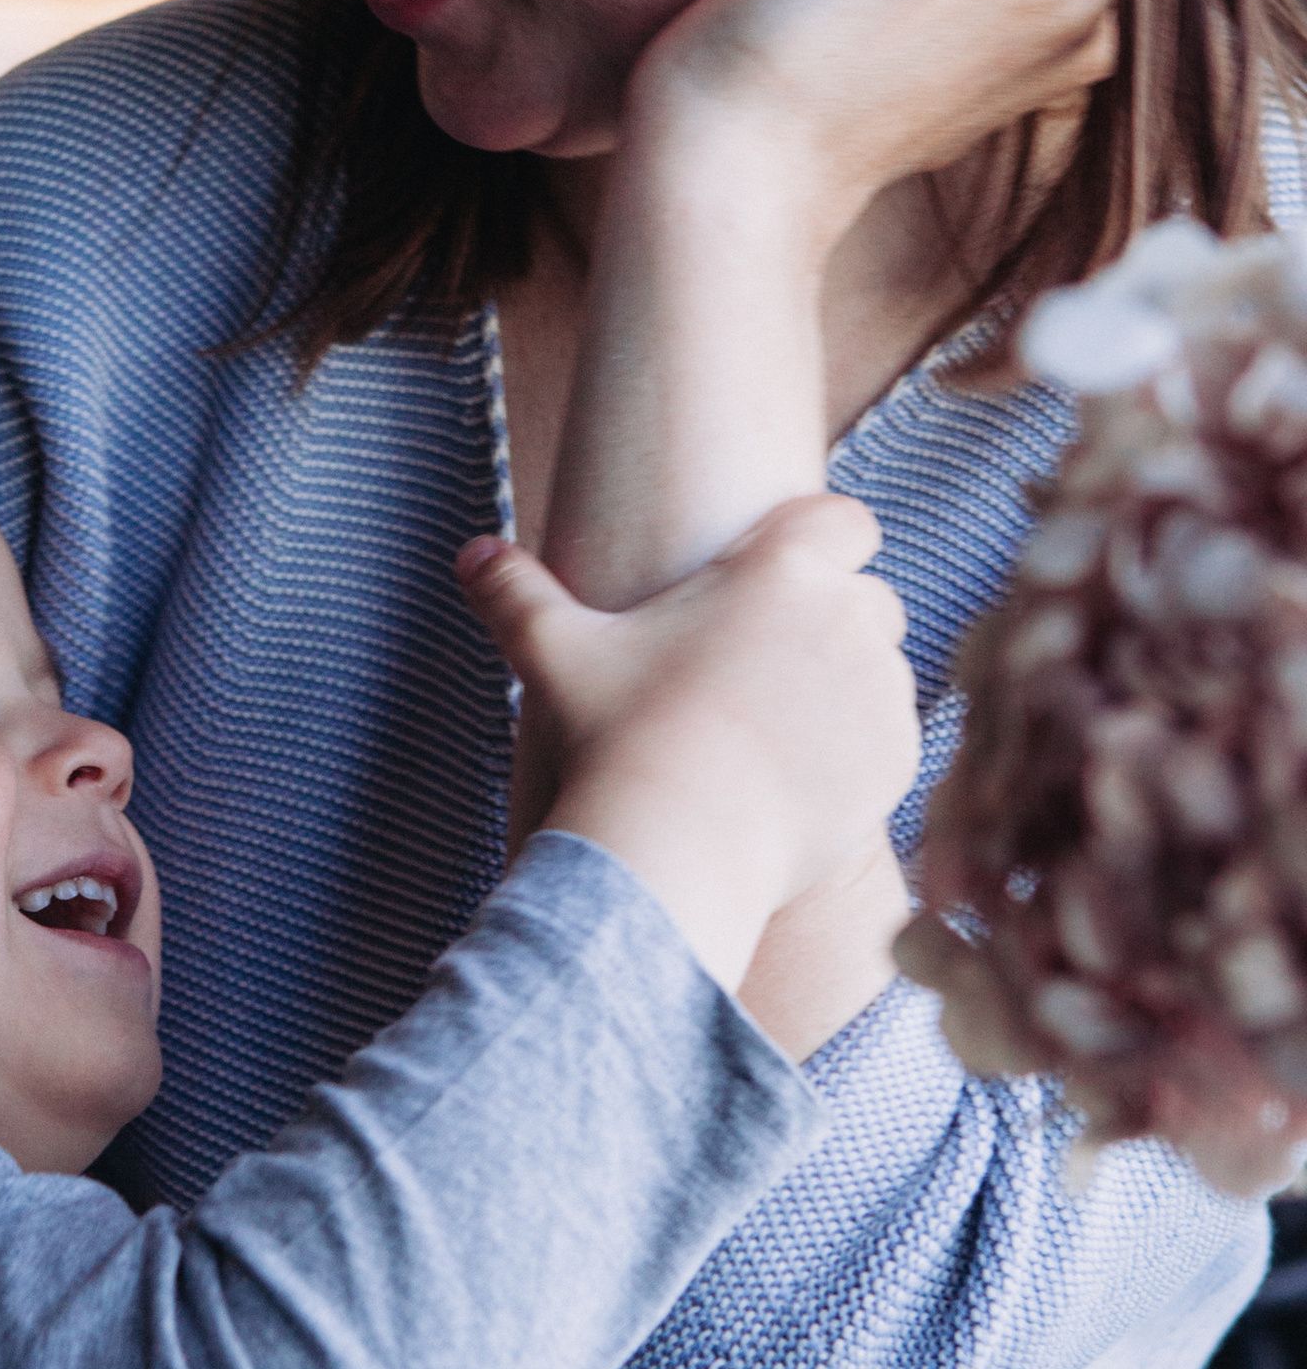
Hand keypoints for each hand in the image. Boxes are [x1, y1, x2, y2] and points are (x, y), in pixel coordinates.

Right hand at [461, 496, 914, 996]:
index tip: (784, 578)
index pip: (844, 520)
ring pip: (881, 671)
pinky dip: (856, 753)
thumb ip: (515, 593)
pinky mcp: (899, 758)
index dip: (820, 543)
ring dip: (844, 689)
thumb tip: (471, 553)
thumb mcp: (553, 653)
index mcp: (779, 568)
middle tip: (761, 669)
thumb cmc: (613, 736)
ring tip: (772, 732)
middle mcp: (848, 616)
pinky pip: (890, 739)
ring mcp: (882, 690)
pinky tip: (793, 779)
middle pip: (865, 597)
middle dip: (829, 623)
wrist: (675, 848)